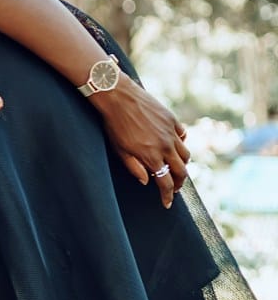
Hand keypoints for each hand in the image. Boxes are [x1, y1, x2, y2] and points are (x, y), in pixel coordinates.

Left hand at [92, 80, 189, 207]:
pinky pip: (182, 135)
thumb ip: (134, 167)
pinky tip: (175, 145)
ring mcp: (170, 131)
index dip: (167, 196)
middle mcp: (165, 145)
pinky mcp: (171, 119)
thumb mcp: (119, 149)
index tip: (167, 203)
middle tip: (173, 188)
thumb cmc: (113, 124)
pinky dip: (181, 143)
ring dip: (183, 165)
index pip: (165, 183)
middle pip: (181, 171)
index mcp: (151, 156)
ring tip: (175, 168)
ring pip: (186, 154)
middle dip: (179, 183)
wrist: (117, 96)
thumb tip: (146, 181)